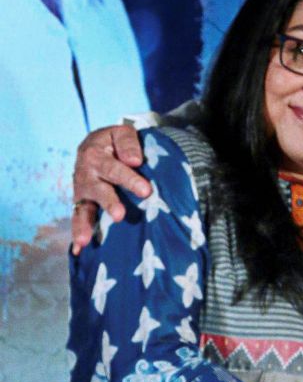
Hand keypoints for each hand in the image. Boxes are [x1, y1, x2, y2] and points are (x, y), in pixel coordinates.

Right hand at [72, 124, 148, 252]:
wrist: (97, 145)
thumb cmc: (115, 141)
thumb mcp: (121, 132)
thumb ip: (128, 142)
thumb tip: (135, 160)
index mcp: (95, 154)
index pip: (114, 168)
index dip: (129, 179)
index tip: (145, 190)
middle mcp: (85, 174)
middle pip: (99, 190)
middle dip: (110, 202)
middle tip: (120, 215)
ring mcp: (82, 191)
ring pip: (83, 208)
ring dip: (84, 224)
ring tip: (86, 239)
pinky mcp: (82, 203)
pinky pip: (78, 218)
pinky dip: (78, 233)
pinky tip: (78, 249)